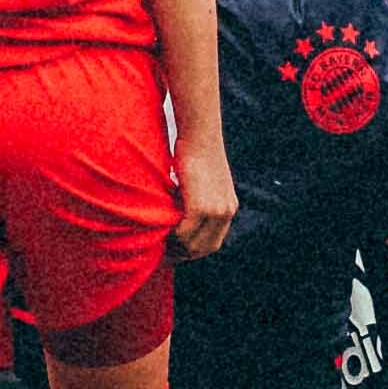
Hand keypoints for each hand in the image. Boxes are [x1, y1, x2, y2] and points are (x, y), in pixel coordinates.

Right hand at [169, 139, 238, 260]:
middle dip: (182, 254)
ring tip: (158, 242)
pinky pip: (184, 233)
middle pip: (204, 248)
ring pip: (192, 244)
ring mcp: (216, 211)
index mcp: (229, 207)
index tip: (175, 250)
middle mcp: (226, 212)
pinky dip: (171, 236)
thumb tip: (176, 212)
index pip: (213, 243)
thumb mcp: (201, 180)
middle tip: (162, 252)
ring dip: (174, 247)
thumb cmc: (195, 151)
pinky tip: (159, 231)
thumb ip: (196, 198)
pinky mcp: (201, 207)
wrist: (200, 134)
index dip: (193, 250)